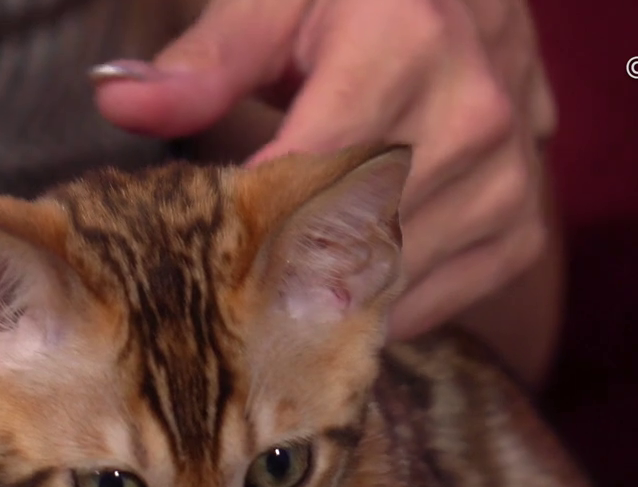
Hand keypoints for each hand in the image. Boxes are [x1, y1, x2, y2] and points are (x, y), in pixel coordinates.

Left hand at [93, 0, 555, 340]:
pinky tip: (340, 283)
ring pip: (395, 281)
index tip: (197, 256)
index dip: (248, 224)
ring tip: (276, 287)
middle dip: (276, 270)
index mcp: (406, 43)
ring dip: (327, 295)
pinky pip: (441, 302)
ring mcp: (507, 178)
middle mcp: (472, 114)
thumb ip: (205, 59)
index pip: (311, 168)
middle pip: (349, 235)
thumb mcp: (276, 0)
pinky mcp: (520, 228)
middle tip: (217, 291)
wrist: (464, 1)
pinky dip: (383, 306)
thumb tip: (117, 97)